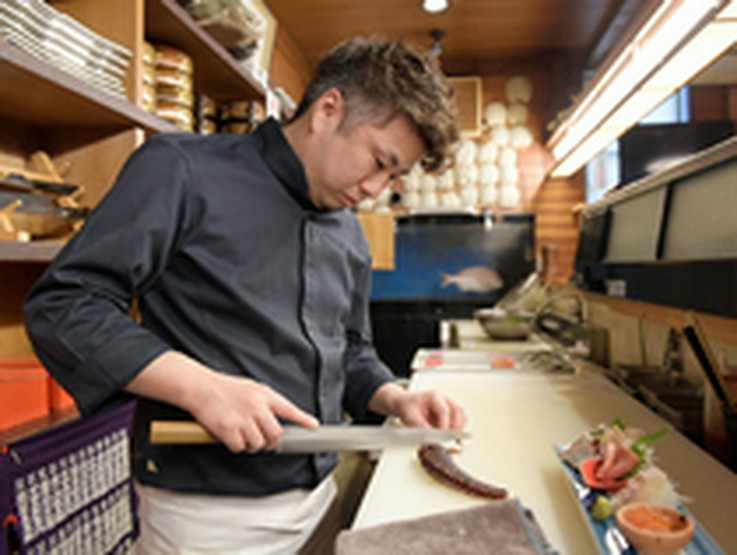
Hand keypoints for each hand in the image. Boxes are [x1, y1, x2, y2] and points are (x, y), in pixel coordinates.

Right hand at [190, 372, 318, 452]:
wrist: (200, 387)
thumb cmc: (224, 387)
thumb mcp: (251, 388)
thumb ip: (266, 401)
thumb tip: (279, 416)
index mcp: (264, 395)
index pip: (289, 408)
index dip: (302, 419)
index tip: (313, 426)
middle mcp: (256, 406)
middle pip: (275, 434)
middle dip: (271, 441)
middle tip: (264, 440)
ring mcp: (242, 419)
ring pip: (258, 444)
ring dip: (252, 445)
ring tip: (244, 435)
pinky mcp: (228, 430)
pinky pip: (240, 448)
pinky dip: (237, 446)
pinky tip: (232, 436)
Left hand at [368, 382, 466, 430]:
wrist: (405, 403)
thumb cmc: (407, 407)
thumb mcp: (409, 416)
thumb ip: (420, 426)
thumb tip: (431, 438)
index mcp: (434, 396)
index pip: (444, 411)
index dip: (444, 426)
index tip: (441, 437)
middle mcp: (444, 399)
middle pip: (458, 412)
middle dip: (454, 428)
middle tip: (447, 440)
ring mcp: (449, 405)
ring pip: (463, 416)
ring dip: (459, 428)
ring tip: (450, 439)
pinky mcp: (451, 413)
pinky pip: (461, 420)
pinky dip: (459, 429)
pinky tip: (451, 437)